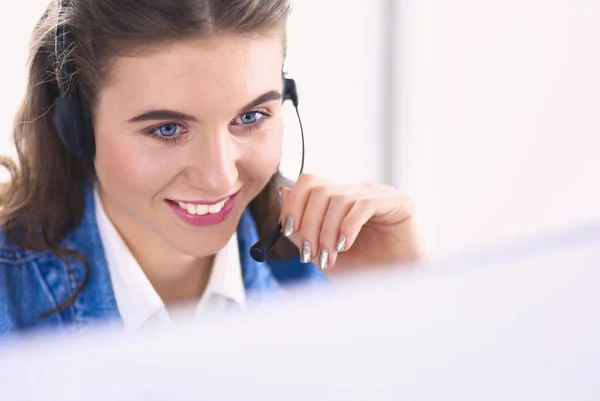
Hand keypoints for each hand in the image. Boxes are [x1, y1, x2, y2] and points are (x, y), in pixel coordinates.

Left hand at [279, 174, 425, 273]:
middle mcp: (358, 191)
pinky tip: (345, 247)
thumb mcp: (322, 251)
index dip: (294, 204)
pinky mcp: (399, 202)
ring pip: (339, 199)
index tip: (288, 232)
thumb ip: (302, 227)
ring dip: (327, 232)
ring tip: (328, 258)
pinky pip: (363, 206)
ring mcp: (379, 194)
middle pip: (320, 190)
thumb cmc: (362, 270)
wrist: (398, 287)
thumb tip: (284, 191)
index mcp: (341, 198)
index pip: (309, 182)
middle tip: (309, 254)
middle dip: (308, 224)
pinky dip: (348, 227)